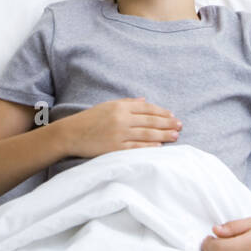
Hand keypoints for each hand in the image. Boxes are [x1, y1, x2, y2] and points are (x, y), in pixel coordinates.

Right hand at [62, 97, 180, 158]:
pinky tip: (159, 146)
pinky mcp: (115, 148)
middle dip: (167, 123)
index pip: (147, 108)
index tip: (172, 115)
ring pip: (146, 134)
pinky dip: (149, 146)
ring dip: (163, 135)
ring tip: (175, 136)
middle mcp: (121, 119)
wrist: (70, 134)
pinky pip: (136, 147)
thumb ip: (127, 103)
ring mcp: (118, 134)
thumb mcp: (107, 106)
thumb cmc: (89, 119)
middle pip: (150, 121)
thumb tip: (145, 101)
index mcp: (120, 107)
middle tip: (180, 125)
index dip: (161, 112)